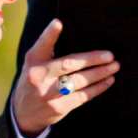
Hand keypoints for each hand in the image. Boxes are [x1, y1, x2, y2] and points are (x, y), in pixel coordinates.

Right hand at [11, 18, 119, 135]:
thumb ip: (47, 50)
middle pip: (68, 65)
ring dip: (99, 74)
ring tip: (114, 66)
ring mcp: (49, 94)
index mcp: (33, 62)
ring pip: (79, 81)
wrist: (23, 114)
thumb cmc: (34, 81)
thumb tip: (68, 30)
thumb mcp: (33, 64)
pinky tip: (108, 80)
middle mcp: (39, 77)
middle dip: (91, 59)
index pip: (42, 46)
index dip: (49, 34)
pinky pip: (83, 96)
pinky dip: (98, 88)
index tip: (58, 23)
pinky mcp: (59, 108)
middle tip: (109, 55)